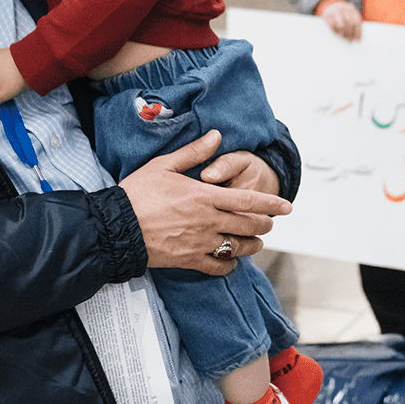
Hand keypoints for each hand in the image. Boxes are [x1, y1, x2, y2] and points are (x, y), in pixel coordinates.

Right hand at [120, 131, 292, 275]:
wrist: (116, 227)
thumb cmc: (137, 193)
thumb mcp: (164, 165)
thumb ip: (194, 152)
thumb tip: (216, 136)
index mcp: (205, 196)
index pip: (248, 200)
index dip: (271, 204)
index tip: (287, 206)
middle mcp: (208, 221)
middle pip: (249, 225)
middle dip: (264, 224)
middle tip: (269, 223)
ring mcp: (200, 243)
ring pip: (238, 248)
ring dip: (252, 245)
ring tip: (256, 242)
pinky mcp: (189, 260)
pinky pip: (217, 267)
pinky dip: (228, 265)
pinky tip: (230, 262)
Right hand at [320, 0, 362, 40]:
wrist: (330, 5)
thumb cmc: (342, 13)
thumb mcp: (349, 14)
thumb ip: (354, 22)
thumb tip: (358, 38)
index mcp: (351, 8)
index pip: (356, 21)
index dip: (357, 31)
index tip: (357, 39)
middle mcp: (343, 8)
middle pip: (350, 24)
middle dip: (350, 33)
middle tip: (350, 39)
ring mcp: (335, 11)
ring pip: (341, 26)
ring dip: (343, 33)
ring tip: (344, 37)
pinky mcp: (327, 14)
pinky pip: (332, 26)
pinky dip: (335, 31)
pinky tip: (337, 33)